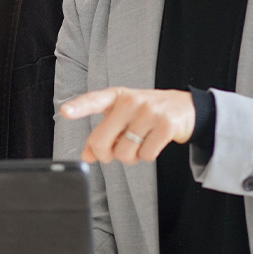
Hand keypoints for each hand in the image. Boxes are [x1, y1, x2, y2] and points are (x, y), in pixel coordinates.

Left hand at [60, 87, 194, 164]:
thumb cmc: (148, 113)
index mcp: (117, 96)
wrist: (187, 108)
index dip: (78, 107)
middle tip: (114, 152)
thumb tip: (87, 156)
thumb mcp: (124, 117)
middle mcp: (131, 101)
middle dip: (106, 154)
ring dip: (130, 157)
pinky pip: (145, 155)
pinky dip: (147, 156)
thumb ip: (104, 133)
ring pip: (124, 152)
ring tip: (139, 144)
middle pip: (102, 140)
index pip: (93, 101)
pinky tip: (153, 144)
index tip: (65, 111)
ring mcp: (149, 112)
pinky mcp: (166, 125)